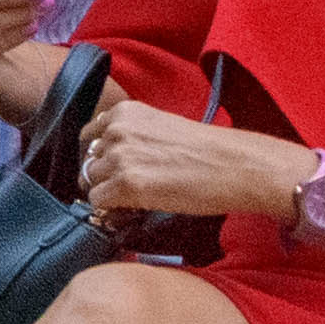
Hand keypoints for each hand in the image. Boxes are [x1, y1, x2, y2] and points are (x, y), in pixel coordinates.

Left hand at [78, 98, 309, 230]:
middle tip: (128, 190)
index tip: (115, 168)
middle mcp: (117, 130)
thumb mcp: (161, 128)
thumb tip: (110, 160)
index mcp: (125, 112)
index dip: (100, 156)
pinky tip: (132, 210)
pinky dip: (110, 210)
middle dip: (105, 176)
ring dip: (108, 193)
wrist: (236, 166)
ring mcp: (120, 157)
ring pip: (91, 182)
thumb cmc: (207, 150)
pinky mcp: (127, 185)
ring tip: (135, 201)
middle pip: (89, 160)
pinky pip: (98, 202)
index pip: (90, 135)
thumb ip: (132, 137)